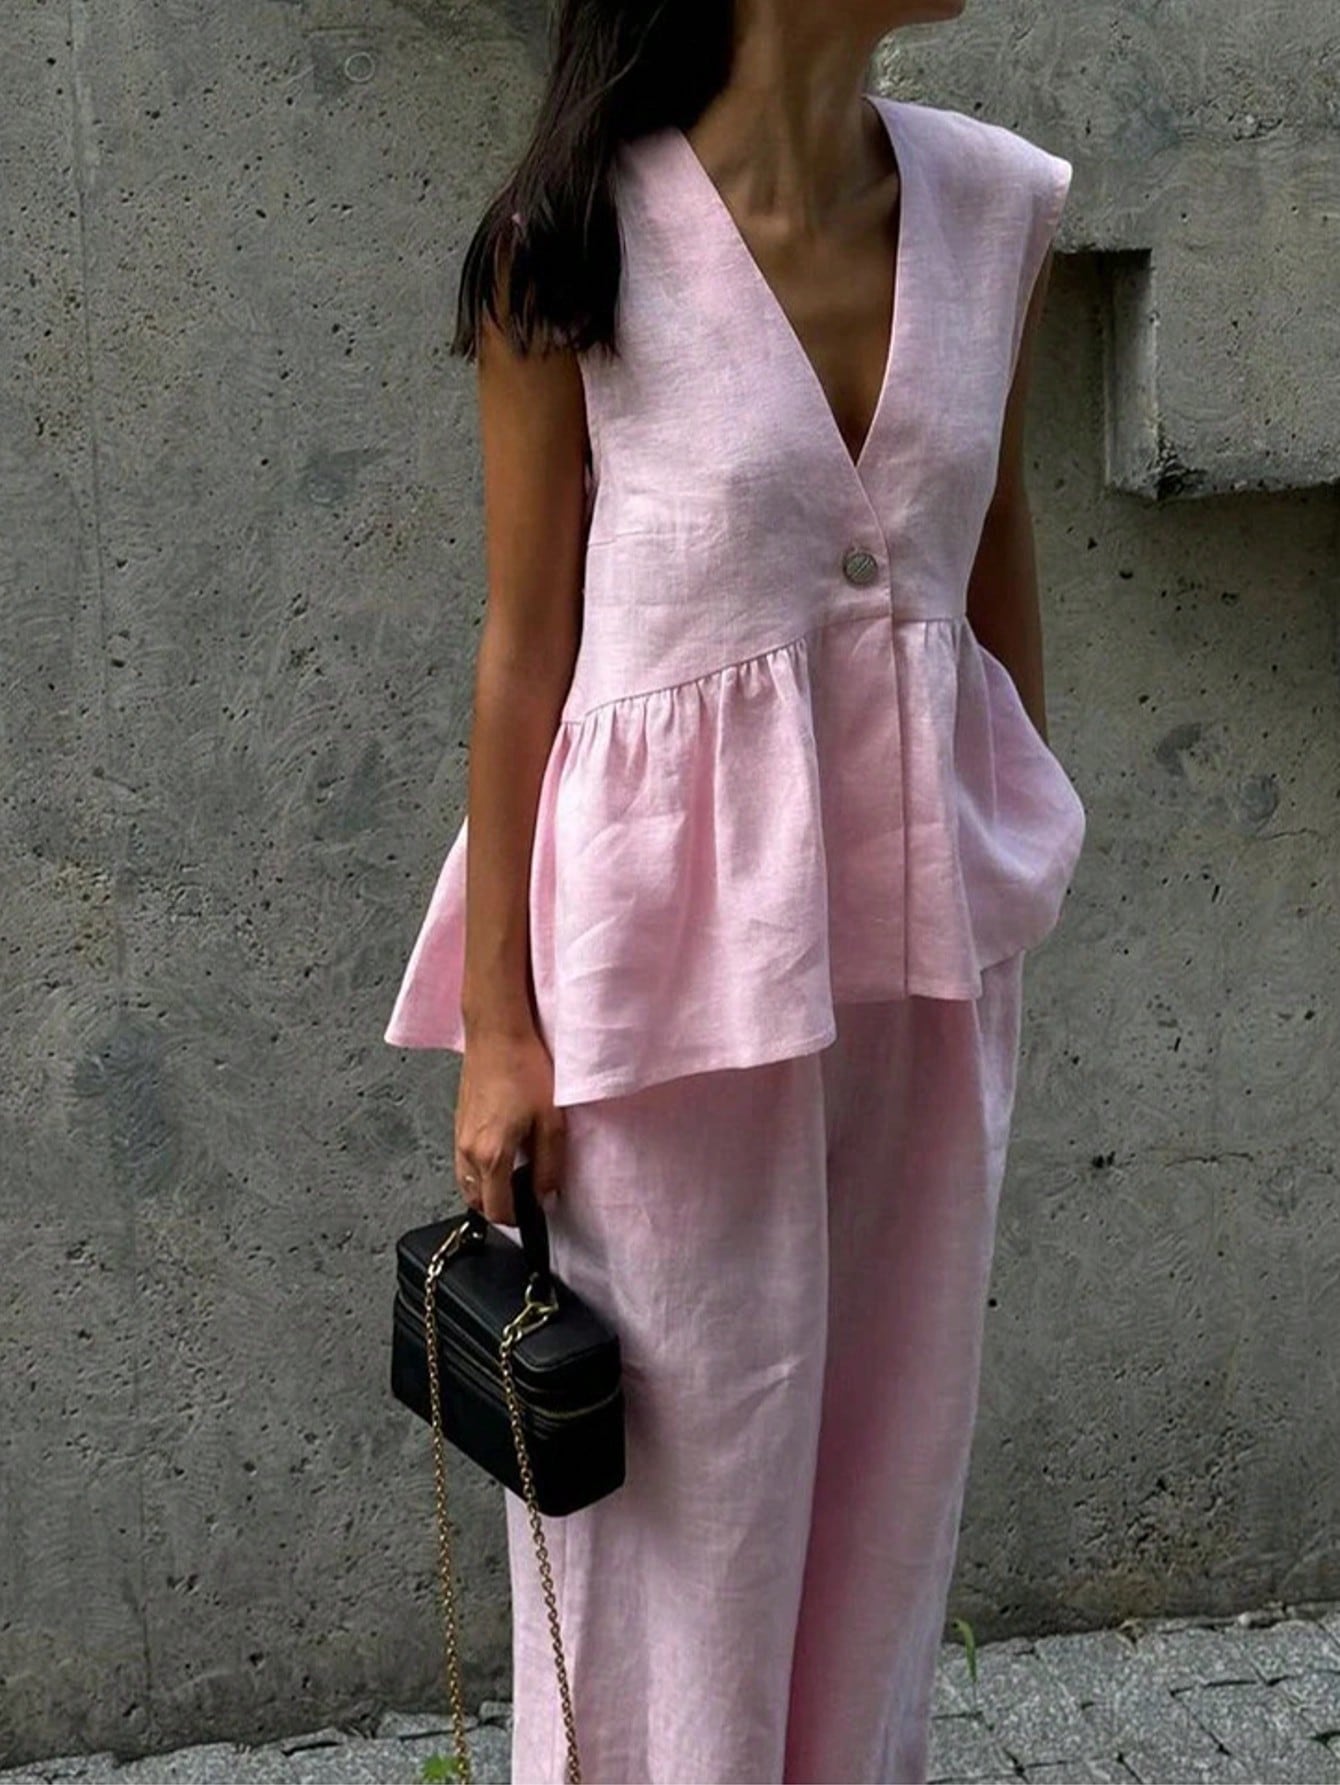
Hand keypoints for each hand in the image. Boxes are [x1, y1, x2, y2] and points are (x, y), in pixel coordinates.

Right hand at [454, 1025, 566, 1224]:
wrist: (497, 1034)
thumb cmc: (524, 1068)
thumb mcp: (551, 1121)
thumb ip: (549, 1165)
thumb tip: (546, 1194)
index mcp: (491, 1155)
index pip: (497, 1210)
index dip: (517, 1220)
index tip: (532, 1215)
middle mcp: (468, 1151)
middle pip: (477, 1202)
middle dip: (500, 1208)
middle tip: (524, 1199)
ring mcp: (458, 1137)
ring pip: (467, 1184)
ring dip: (487, 1191)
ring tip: (513, 1179)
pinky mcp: (457, 1123)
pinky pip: (463, 1163)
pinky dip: (479, 1171)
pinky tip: (500, 1155)